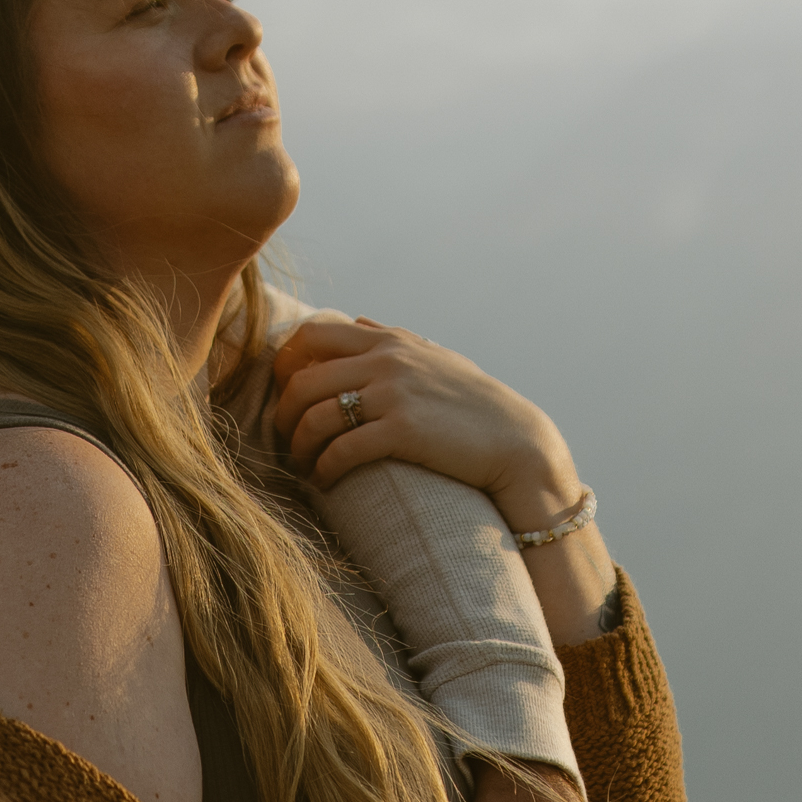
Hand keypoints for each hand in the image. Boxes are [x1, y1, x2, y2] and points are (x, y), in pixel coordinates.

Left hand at [272, 318, 580, 531]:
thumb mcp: (433, 357)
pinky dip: (324, 469)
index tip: (285, 394)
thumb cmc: (472, 404)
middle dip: (283, 413)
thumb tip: (358, 320)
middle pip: (302, 379)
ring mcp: (394, 394)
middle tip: (286, 438)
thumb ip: (392, 339)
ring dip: (299, 447)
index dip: (285, 363)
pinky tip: (325, 481)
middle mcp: (387, 360)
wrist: (517, 441)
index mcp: (389, 341)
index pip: (312, 334)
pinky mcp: (403, 430)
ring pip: (314, 416)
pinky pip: (341, 449)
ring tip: (304, 466)